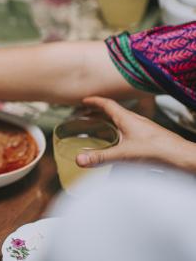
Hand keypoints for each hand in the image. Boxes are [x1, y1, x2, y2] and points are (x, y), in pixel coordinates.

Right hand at [76, 97, 195, 171]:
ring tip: (99, 128)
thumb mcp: (124, 155)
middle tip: (86, 114)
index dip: (94, 101)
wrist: (182, 157)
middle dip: (98, 112)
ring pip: (122, 120)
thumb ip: (101, 157)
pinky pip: (129, 129)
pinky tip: (119, 143)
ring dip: (109, 121)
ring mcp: (143, 128)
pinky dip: (119, 131)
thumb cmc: (157, 151)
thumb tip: (79, 160)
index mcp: (127, 118)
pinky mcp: (149, 137)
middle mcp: (135, 120)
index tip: (84, 100)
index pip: (107, 104)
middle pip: (113, 111)